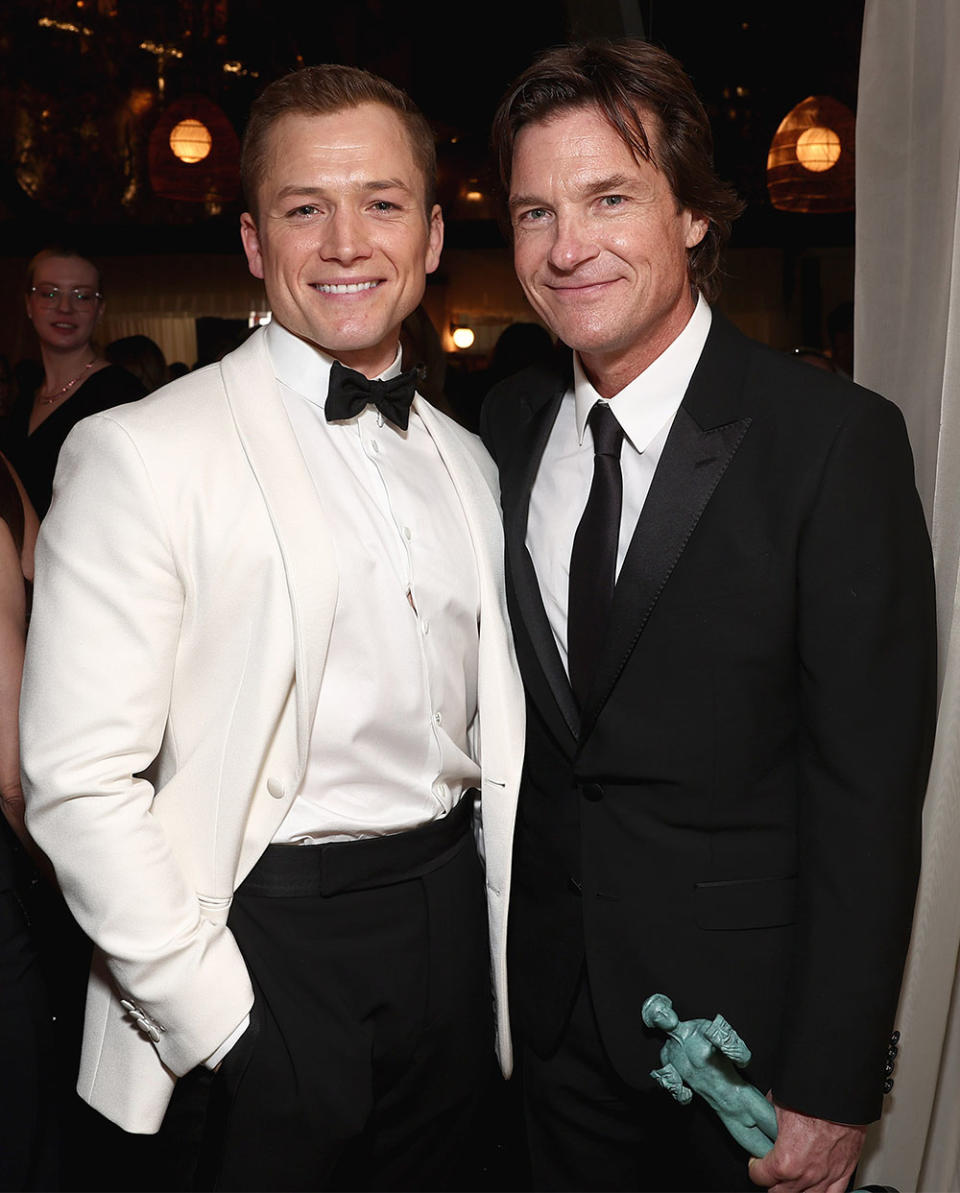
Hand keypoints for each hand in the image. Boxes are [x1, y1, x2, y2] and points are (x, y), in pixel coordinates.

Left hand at [748, 1102, 866, 1192]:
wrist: (840, 1096)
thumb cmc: (812, 1099)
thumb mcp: (777, 1104)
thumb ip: (767, 1118)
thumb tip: (763, 1117)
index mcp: (785, 1161)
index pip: (760, 1177)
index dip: (755, 1166)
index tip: (757, 1160)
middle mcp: (805, 1175)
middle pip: (780, 1192)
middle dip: (773, 1181)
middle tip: (771, 1168)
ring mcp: (826, 1177)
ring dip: (794, 1188)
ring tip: (791, 1176)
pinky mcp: (843, 1174)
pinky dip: (820, 1191)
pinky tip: (813, 1186)